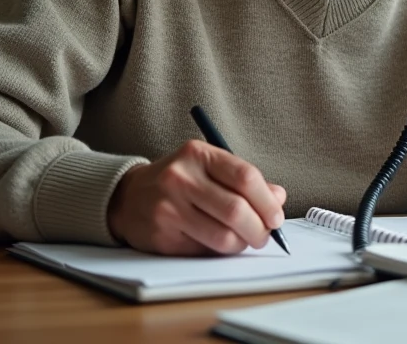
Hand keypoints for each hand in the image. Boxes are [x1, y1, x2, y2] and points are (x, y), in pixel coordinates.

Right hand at [107, 140, 286, 255]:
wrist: (128, 197)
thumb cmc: (179, 180)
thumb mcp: (209, 167)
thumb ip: (244, 180)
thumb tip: (278, 198)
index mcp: (198, 154)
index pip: (245, 177)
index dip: (267, 202)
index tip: (276, 216)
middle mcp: (181, 178)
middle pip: (236, 210)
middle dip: (259, 229)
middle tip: (265, 235)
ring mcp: (169, 208)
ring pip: (222, 236)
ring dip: (242, 244)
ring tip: (244, 240)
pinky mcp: (162, 236)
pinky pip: (204, 251)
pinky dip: (219, 252)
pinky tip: (218, 243)